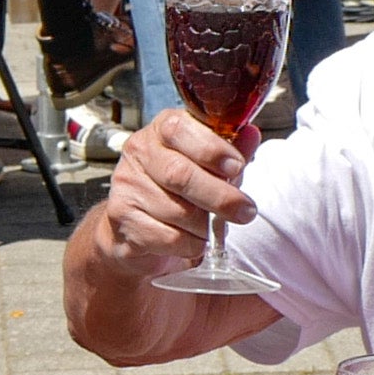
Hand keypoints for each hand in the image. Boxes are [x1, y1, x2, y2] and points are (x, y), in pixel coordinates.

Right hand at [94, 105, 258, 280]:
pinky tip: (192, 242)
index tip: (237, 167)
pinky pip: (168, 237)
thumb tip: (251, 134)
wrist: (135, 227)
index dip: (212, 149)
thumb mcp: (207, 165)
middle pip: (180, 174)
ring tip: (210, 229)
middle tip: (244, 211)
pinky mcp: (122, 219)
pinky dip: (191, 245)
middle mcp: (139, 153)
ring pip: (178, 211)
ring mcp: (127, 186)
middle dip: (220, 196)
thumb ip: (229, 151)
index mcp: (161, 130)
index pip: (179, 129)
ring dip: (205, 227)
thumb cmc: (177, 190)